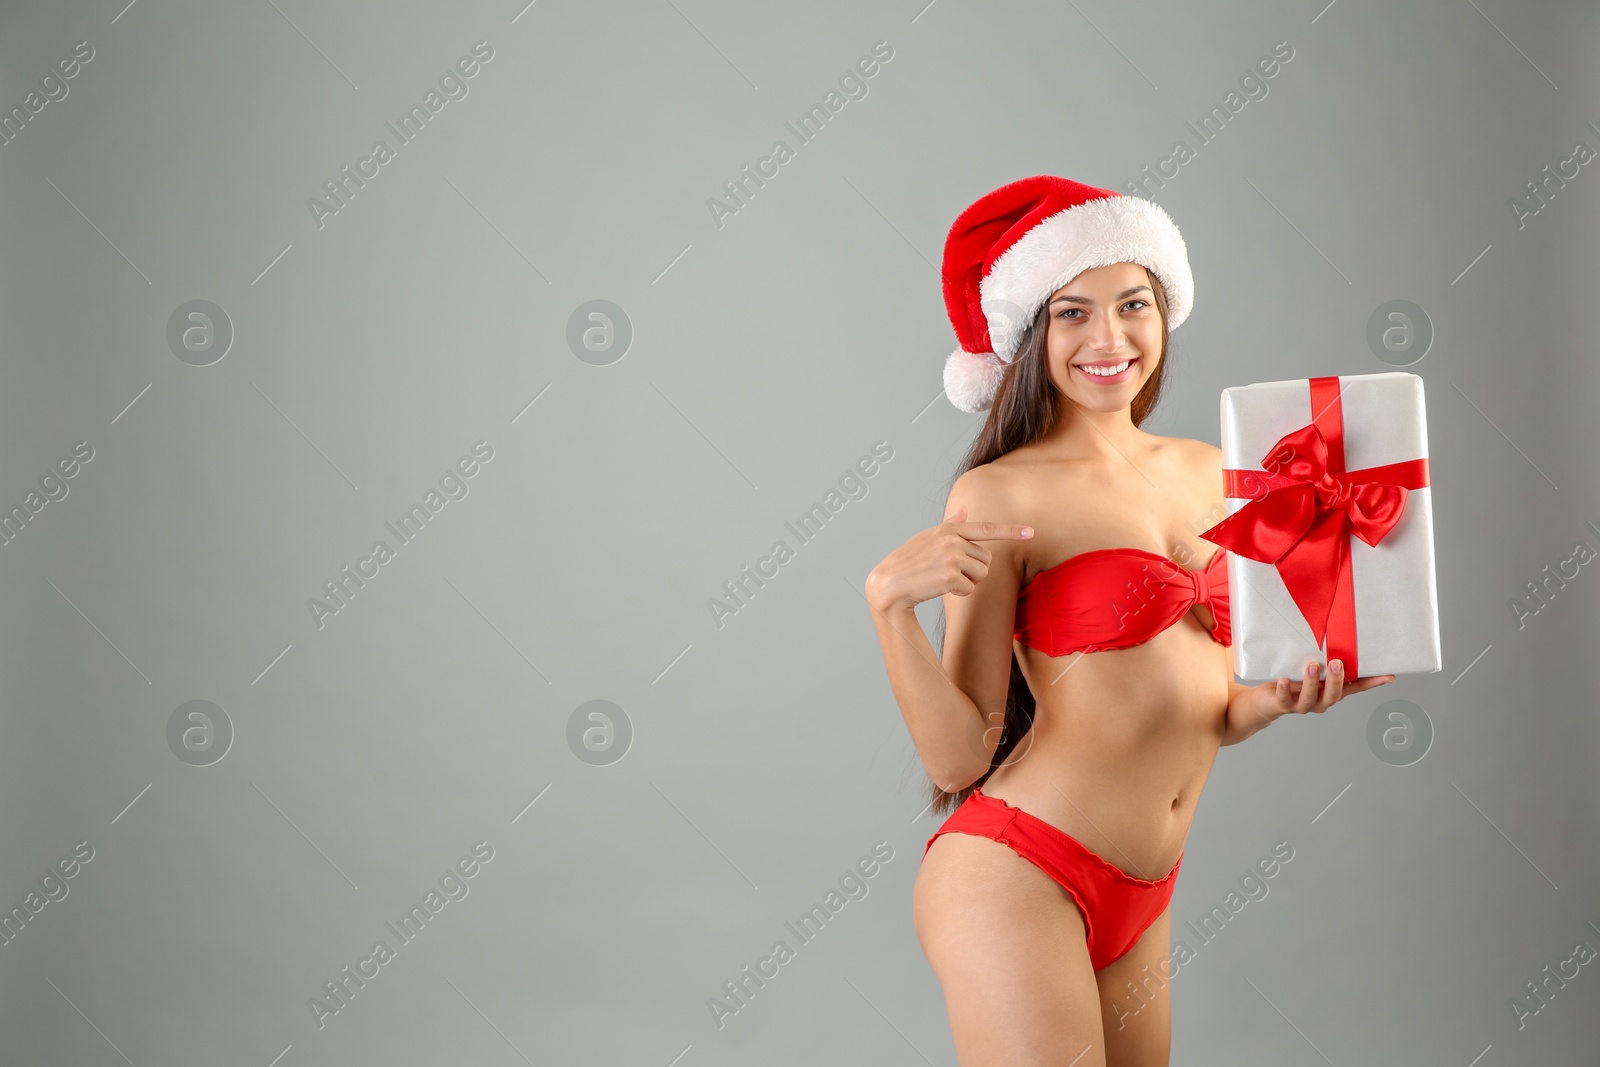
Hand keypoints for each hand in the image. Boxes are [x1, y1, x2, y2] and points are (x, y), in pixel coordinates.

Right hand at [865, 504, 1033, 612]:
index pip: (985, 528)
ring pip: (982, 574)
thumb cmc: (909, 561)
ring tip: (944, 579)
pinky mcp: (950, 575)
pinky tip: (940, 588)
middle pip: (986, 559)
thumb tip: (966, 510)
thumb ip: (951, 526)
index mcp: (949, 529)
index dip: (1011, 531)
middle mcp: (952, 540)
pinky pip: (970, 589)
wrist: (890, 583)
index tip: (1031, 532)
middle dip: (974, 570)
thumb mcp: (928, 538)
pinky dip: (959, 593)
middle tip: (950, 572)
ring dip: (968, 582)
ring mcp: (951, 556)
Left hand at [1266, 657, 1394, 716]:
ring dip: (1312, 682)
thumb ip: (1322, 655)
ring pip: (1310, 698)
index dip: (1371, 683)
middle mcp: (1320, 700)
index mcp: (1331, 690)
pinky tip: (1283, 680)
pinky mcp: (1282, 704)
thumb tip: (1336, 628)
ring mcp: (1302, 704)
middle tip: (1336, 663)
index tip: (1389, 676)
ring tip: (1312, 665)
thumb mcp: (1310, 665)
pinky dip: (1284, 690)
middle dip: (1336, 680)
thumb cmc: (1292, 678)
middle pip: (1334, 695)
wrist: (1266, 699)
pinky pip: (1284, 699)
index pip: (1355, 688)